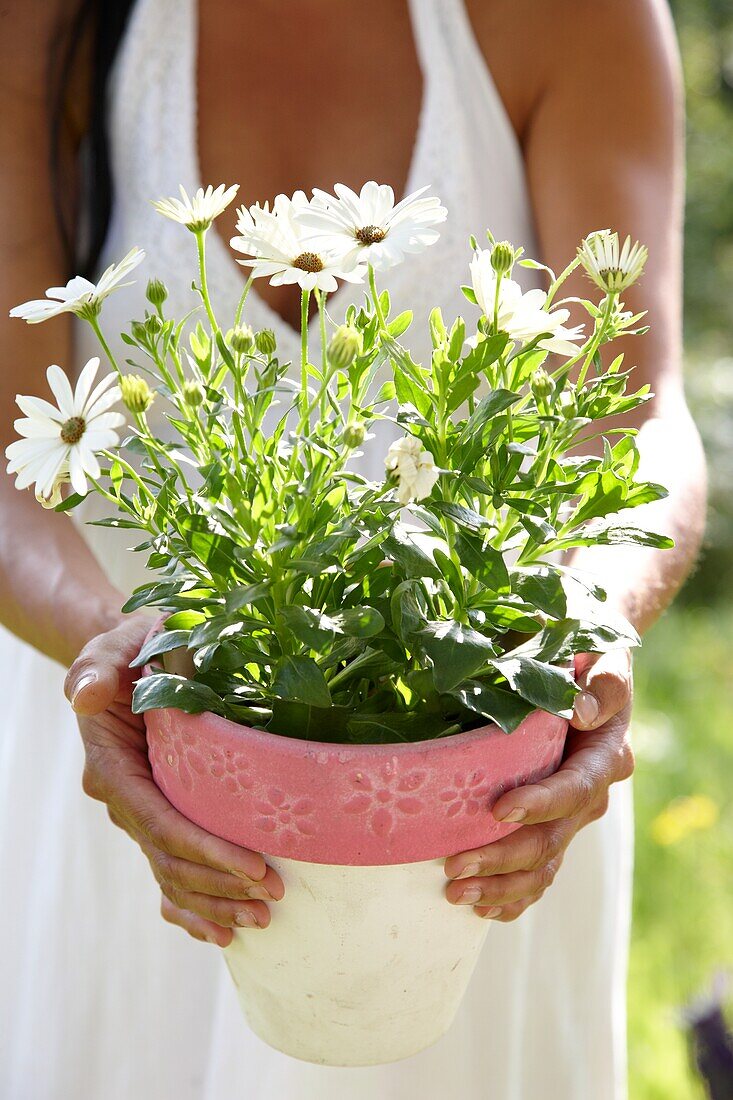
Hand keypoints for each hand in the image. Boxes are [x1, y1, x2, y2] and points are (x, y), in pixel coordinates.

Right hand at [65, 615, 283, 946]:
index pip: (158, 821)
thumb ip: (99, 666)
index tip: (252, 866)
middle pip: (169, 858)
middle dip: (219, 883)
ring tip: (261, 919)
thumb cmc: (133, 645)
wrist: (134, 654)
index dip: (204, 849)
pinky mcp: (159, 814)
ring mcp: (140, 811)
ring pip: (171, 873)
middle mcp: (123, 797)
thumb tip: (85, 695)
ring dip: (214, 901)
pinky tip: (221, 931)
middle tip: (272, 897)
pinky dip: (192, 906)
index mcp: (113, 764)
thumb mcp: (115, 644)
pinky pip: (169, 871)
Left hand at [444, 648, 633, 919]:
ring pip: (544, 864)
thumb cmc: (586, 655)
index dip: (541, 803)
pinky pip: (540, 872)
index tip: (499, 809)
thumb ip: (602, 682)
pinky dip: (514, 895)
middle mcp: (592, 793)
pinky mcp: (554, 825)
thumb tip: (582, 711)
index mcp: (605, 754)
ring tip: (455, 893)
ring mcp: (572, 815)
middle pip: (551, 838)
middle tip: (453, 866)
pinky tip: (482, 908)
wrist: (589, 668)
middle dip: (503, 856)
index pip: (575, 788)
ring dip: (502, 885)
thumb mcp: (602, 656)